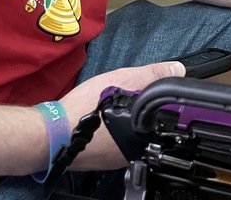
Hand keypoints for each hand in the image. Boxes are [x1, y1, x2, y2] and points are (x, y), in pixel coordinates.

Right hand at [58, 61, 184, 170]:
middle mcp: (134, 153)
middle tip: (123, 95)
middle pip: (145, 125)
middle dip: (138, 109)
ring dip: (122, 117)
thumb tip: (178, 69)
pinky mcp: (100, 160)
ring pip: (128, 132)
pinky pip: (112, 140)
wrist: (52, 133)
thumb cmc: (87, 108)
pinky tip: (99, 117)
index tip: (144, 91)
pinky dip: (109, 127)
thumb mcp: (124, 81)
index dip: (156, 101)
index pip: (162, 117)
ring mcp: (116, 160)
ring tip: (110, 104)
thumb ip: (152, 75)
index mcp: (145, 137)